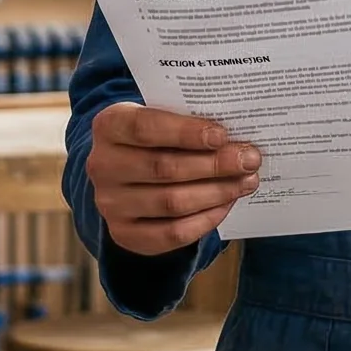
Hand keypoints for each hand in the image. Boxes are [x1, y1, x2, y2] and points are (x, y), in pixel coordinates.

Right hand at [86, 102, 260, 256]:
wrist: (127, 172)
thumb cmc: (155, 137)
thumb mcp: (162, 117)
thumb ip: (188, 121)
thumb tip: (235, 136)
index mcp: (108, 126)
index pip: (145, 128)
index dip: (186, 132)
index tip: (222, 135)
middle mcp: (102, 165)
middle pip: (164, 168)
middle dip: (214, 165)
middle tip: (249, 160)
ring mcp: (109, 204)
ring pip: (171, 202)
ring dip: (216, 192)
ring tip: (247, 181)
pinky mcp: (124, 234)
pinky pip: (171, 233)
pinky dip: (205, 220)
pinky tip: (227, 204)